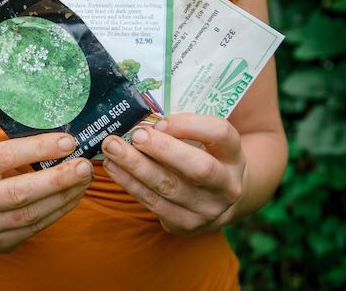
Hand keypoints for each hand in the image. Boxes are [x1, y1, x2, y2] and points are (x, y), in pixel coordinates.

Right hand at [0, 133, 92, 252]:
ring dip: (64, 196)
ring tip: (85, 180)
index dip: (39, 149)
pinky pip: (34, 229)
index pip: (4, 157)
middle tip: (85, 166)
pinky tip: (73, 196)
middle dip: (58, 178)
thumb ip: (16, 147)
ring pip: (30, 215)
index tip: (68, 142)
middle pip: (19, 192)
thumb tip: (62, 139)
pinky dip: (58, 211)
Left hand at [101, 113, 245, 234]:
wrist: (219, 200)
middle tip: (135, 135)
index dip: (190, 124)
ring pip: (169, 187)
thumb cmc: (203, 157)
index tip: (160, 121)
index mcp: (233, 155)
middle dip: (163, 149)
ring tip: (112, 148)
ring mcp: (208, 209)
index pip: (220, 134)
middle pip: (199, 167)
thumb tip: (144, 125)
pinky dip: (130, 183)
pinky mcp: (186, 224)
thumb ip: (180, 130)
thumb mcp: (203, 141)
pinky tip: (113, 167)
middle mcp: (227, 185)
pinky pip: (154, 203)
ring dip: (136, 166)